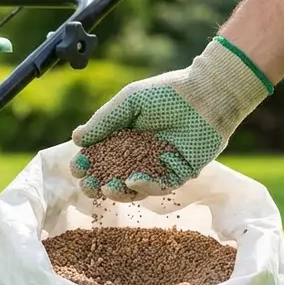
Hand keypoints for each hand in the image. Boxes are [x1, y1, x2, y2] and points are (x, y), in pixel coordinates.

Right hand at [69, 36, 272, 201]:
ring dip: (117, 191)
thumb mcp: (128, 102)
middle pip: (111, 176)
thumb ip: (103, 121)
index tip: (77, 167)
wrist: (207, 94)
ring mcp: (157, 166)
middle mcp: (138, 154)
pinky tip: (132, 181)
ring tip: (106, 188)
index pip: (99, 156)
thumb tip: (76, 139)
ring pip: (132, 187)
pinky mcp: (178, 174)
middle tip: (88, 185)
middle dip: (96, 183)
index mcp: (123, 137)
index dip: (86, 163)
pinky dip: (145, 187)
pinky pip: (159, 187)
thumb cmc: (167, 93)